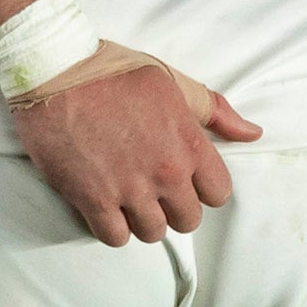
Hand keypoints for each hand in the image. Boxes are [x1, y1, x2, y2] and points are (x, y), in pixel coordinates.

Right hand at [9, 44, 256, 243]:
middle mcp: (166, 171)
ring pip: (152, 233)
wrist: (54, 69)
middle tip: (151, 188)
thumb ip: (214, 110)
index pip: (218, 194)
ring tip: (125, 198)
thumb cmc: (112, 70)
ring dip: (140, 219)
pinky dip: (110, 227)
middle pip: (187, 220)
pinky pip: (114, 238)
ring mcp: (130, 188)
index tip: (182, 179)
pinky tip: (103, 206)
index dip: (200, 188)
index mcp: (190, 142)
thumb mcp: (171, 81)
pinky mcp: (92, 198)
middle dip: (172, 207)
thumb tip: (253, 133)